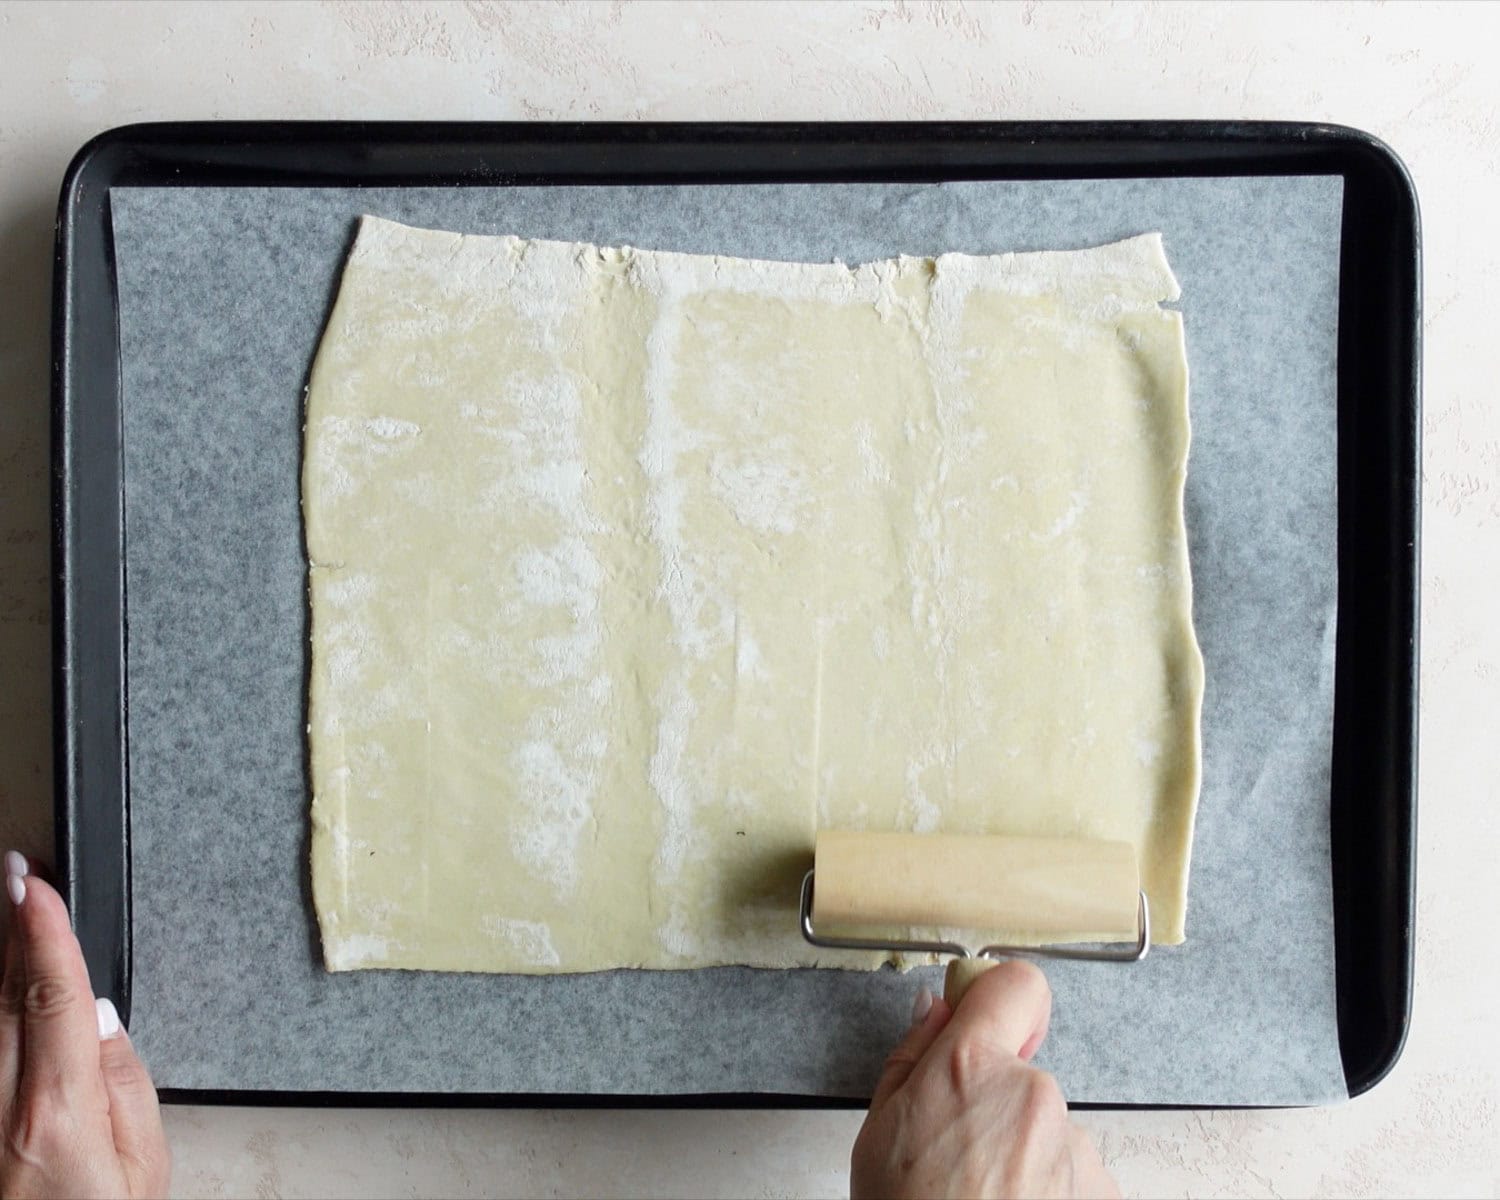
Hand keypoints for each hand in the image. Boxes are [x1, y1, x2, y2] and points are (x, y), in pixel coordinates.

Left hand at [1, 852, 169, 1198]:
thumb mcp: (142, 1171)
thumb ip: (125, 1084)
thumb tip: (99, 1018)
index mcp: (52, 1115)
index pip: (45, 995)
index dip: (40, 930)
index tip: (31, 881)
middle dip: (6, 934)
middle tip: (11, 878)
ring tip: (5, 921)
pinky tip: (4, 994)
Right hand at [851, 960, 1117, 1199]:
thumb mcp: (877, 1132)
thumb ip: (913, 1057)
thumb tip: (936, 1010)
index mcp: (972, 1067)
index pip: (1015, 984)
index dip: (998, 1001)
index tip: (985, 1022)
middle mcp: (1034, 1095)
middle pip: (1025, 1075)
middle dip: (998, 1107)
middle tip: (957, 1158)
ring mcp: (1075, 1149)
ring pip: (1049, 1134)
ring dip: (1025, 1160)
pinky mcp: (1102, 1192)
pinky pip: (1075, 1178)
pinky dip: (1051, 1197)